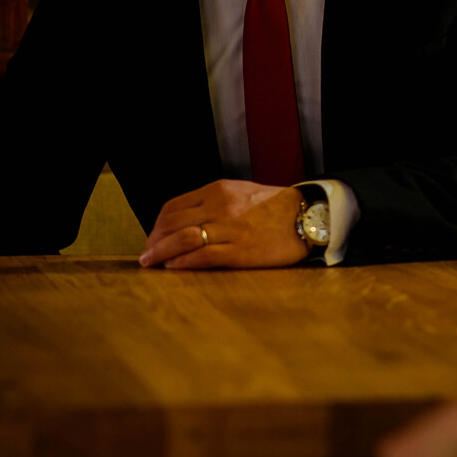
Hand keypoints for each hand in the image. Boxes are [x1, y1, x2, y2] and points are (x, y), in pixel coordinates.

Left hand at [139, 180, 306, 268]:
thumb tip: (186, 222)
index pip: (174, 206)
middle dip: (154, 240)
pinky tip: (174, 267)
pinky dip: (183, 262)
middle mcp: (220, 206)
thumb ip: (214, 203)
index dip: (157, 224)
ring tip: (151, 263)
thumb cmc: (275, 207)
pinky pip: (204, 256)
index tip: (153, 237)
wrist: (308, 215)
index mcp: (218, 190)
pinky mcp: (241, 250)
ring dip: (161, 252)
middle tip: (147, 254)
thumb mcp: (240, 193)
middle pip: (173, 223)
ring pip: (183, 239)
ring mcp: (230, 228)